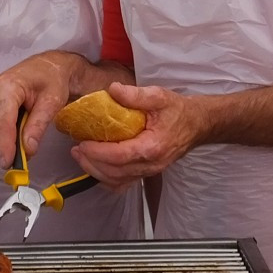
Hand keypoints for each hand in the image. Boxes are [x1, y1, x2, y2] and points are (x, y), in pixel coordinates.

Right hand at [0, 51, 81, 168]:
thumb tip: (28, 150)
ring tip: (21, 150)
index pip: (3, 121)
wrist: (50, 65)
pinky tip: (16, 138)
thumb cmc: (54, 80)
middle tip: (21, 162)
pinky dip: (3, 134)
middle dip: (4, 146)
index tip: (8, 163)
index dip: (5, 144)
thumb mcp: (52, 102)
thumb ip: (38, 126)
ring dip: (3, 142)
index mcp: (8, 85)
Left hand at [70, 82, 207, 187]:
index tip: (82, 143)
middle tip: (76, 150)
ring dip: (96, 172)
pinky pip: (124, 183)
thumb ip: (135, 94)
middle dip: (91, 163)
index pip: (120, 156)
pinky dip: (107, 178)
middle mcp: (151, 164)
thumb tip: (112, 89)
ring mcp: (150, 171)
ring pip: (118, 181)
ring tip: (81, 157)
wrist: (197, 124)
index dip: (98, 153)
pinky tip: (96, 166)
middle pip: (115, 173)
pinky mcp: (147, 173)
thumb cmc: (178, 110)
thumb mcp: (159, 96)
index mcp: (153, 147)